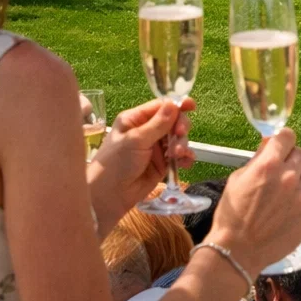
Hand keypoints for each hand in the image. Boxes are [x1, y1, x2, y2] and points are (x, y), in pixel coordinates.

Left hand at [87, 98, 194, 234]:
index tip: (191, 106)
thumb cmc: (116, 164)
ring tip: (176, 155)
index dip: (177, 105)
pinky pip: (179, 156)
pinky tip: (184, 162)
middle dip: (180, 127)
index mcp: (136, 120)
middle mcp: (147, 131)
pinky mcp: (162, 163)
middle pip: (173, 121)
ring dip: (182, 144)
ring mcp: (156, 148)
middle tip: (180, 134)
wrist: (109, 197)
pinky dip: (185, 157)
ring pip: (178, 139)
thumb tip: (174, 103)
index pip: (160, 107)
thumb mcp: (136, 141)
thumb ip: (158, 123)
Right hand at [206, 128, 300, 272]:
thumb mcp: (238, 179)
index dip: (282, 140)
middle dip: (289, 161)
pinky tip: (288, 212)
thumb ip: (258, 158)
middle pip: (299, 154)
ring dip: (297, 181)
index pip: (287, 136)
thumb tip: (269, 142)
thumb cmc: (232, 214)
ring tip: (281, 199)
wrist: (238, 252)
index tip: (279, 147)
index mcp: (269, 165)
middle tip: (277, 176)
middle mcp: (290, 176)